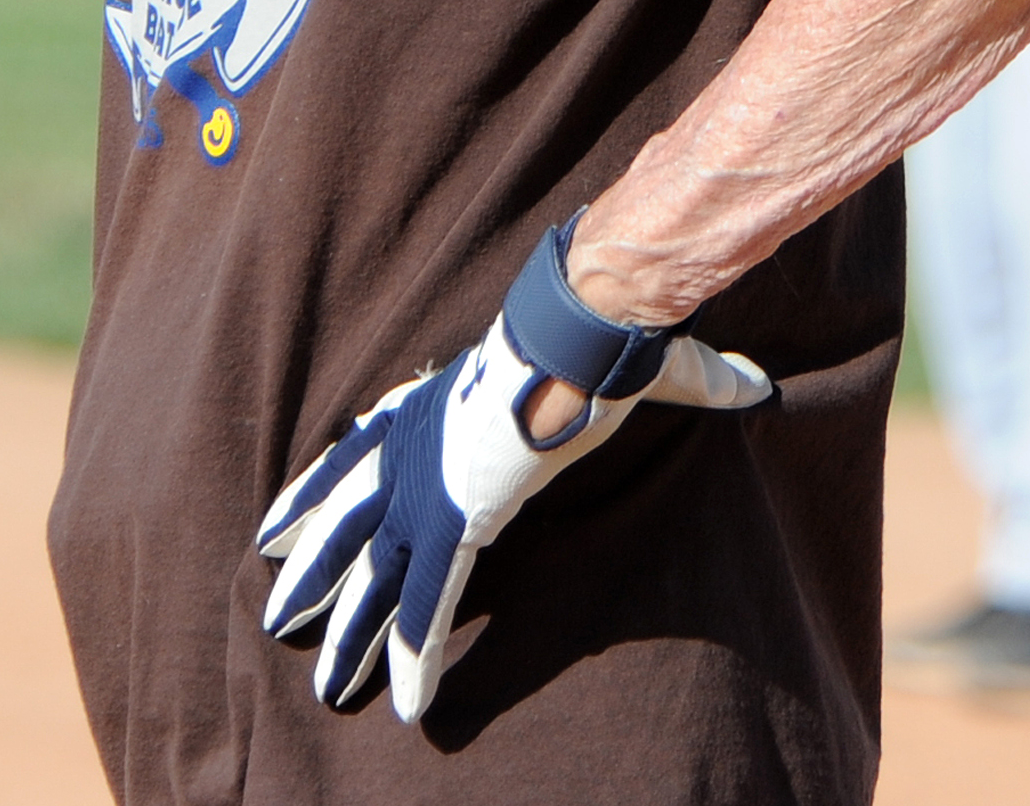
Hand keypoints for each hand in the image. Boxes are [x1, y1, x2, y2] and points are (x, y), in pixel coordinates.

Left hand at [256, 221, 770, 722]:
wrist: (584, 328)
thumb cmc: (601, 335)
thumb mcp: (631, 364)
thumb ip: (689, 382)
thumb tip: (754, 384)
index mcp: (439, 404)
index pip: (363, 450)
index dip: (320, 488)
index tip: (278, 520)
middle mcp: (418, 446)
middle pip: (348, 520)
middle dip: (312, 568)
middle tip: (274, 609)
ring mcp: (433, 485)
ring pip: (373, 572)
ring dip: (344, 627)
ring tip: (315, 676)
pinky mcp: (461, 520)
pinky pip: (430, 602)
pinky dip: (415, 652)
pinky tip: (406, 702)